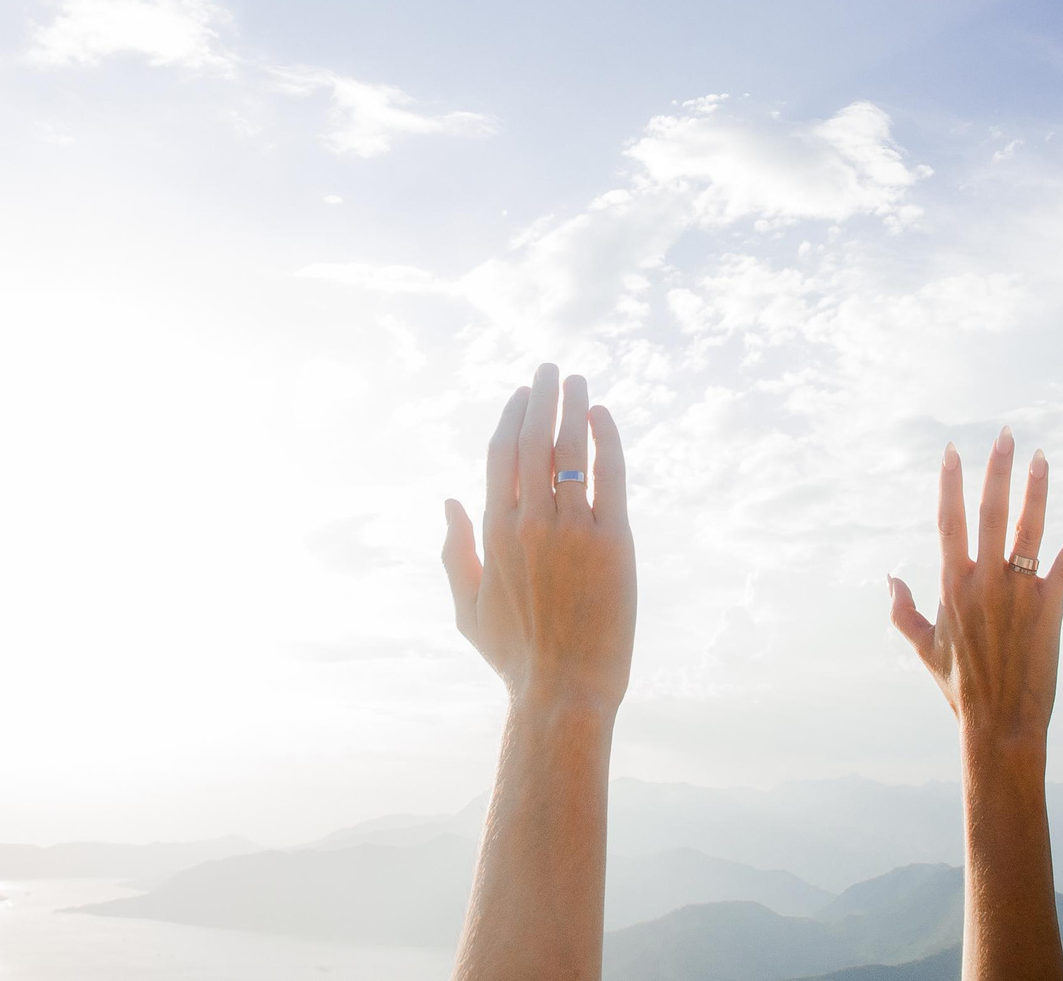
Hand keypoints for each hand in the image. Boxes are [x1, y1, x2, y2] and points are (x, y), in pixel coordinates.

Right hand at [442, 364, 636, 716]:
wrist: (564, 692)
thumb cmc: (515, 657)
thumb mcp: (468, 609)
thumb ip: (456, 552)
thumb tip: (448, 501)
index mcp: (495, 535)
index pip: (500, 456)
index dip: (510, 418)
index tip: (521, 394)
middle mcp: (531, 524)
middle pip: (533, 442)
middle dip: (540, 398)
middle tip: (549, 368)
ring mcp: (573, 530)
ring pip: (571, 450)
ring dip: (572, 406)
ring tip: (577, 379)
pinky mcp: (614, 541)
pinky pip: (611, 474)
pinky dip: (607, 438)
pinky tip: (603, 414)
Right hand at [889, 430, 1062, 750]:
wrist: (999, 725)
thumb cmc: (960, 688)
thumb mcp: (924, 648)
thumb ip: (903, 612)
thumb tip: (889, 579)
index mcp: (952, 586)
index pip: (948, 522)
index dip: (950, 483)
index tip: (952, 450)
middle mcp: (984, 582)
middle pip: (990, 513)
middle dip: (997, 470)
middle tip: (1006, 434)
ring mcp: (1018, 593)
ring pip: (1029, 529)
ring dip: (1037, 489)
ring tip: (1042, 456)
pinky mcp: (1050, 608)